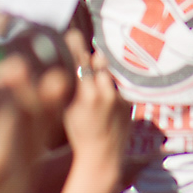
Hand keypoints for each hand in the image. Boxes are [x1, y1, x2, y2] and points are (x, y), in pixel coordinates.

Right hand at [57, 33, 129, 192]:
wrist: (102, 157)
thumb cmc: (78, 134)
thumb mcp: (66, 109)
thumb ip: (67, 85)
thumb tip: (64, 63)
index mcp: (85, 94)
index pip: (80, 60)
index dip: (75, 45)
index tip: (72, 34)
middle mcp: (104, 92)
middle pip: (96, 61)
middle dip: (89, 58)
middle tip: (82, 54)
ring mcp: (118, 97)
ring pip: (108, 72)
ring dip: (101, 73)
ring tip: (93, 84)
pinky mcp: (128, 102)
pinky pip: (116, 86)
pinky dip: (109, 88)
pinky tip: (102, 101)